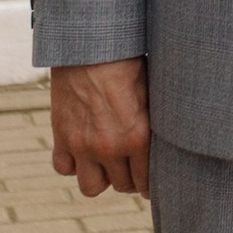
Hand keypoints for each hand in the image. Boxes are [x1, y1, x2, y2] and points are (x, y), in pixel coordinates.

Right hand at [50, 58, 150, 199]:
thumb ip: (156, 122)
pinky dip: (72, 163)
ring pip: (92, 187)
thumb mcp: (153, 90)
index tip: (151, 180)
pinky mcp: (61, 136)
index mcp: (138, 136)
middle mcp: (110, 146)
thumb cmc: (129, 61)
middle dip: (129, 178)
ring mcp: (82, 144)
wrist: (90, 45)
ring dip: (100, 177)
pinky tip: (82, 150)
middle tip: (131, 165)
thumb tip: (171, 141)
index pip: (147, 182)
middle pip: (122, 186)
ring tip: (107, 162)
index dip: (151, 184)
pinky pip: (64, 169)